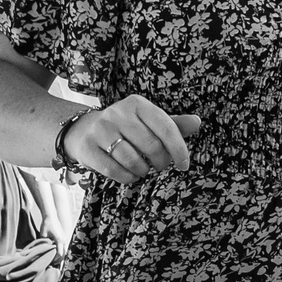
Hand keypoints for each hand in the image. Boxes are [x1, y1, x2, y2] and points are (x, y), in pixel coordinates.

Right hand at [68, 96, 204, 184]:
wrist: (85, 130)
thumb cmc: (125, 128)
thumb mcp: (148, 122)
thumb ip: (173, 124)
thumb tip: (197, 122)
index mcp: (137, 104)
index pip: (166, 127)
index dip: (179, 150)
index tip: (184, 165)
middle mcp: (118, 112)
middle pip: (151, 146)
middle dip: (160, 163)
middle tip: (159, 166)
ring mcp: (101, 129)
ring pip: (132, 160)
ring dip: (143, 171)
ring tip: (143, 170)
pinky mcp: (87, 146)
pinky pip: (114, 170)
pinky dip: (127, 177)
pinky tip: (130, 175)